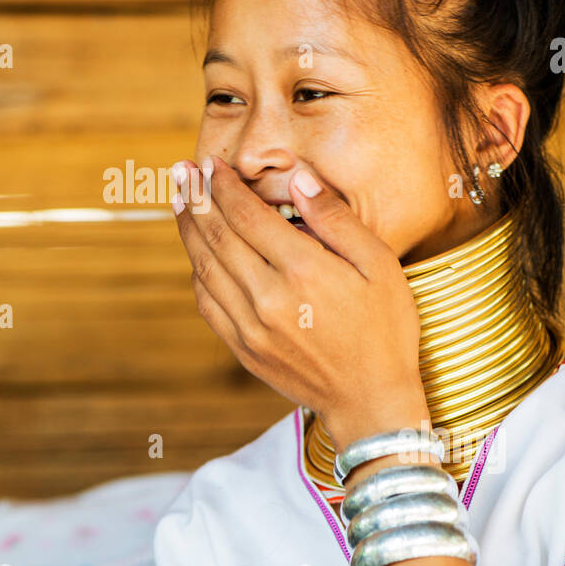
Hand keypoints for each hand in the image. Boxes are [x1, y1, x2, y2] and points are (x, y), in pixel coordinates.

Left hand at [171, 155, 429, 450]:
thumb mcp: (379, 265)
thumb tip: (299, 179)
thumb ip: (335, 219)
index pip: (247, 216)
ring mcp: (250, 326)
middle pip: (217, 237)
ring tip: (180, 200)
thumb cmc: (384, 330)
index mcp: (303, 271)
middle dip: (197, 198)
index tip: (212, 164)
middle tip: (181, 171)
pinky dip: (197, 272)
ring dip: (188, 230)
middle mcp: (269, 298)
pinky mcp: (243, 348)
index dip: (224, 187)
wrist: (370, 401)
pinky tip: (196, 252)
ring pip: (205, 268)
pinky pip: (207, 302)